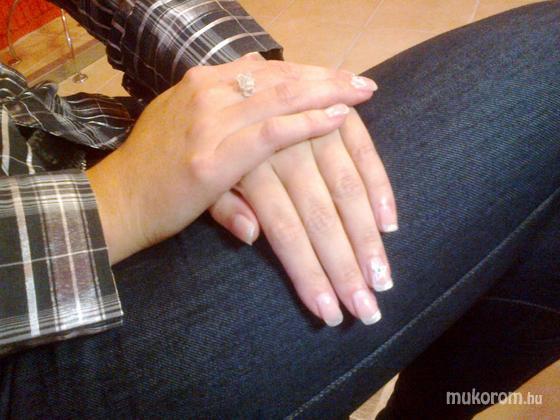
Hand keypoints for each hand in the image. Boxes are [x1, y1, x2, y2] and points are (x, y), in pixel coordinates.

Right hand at [86, 56, 377, 263]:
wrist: (118, 203)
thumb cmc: (154, 172)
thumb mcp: (183, 124)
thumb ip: (221, 103)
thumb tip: (254, 66)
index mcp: (202, 84)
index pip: (267, 69)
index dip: (306, 72)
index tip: (338, 77)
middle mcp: (207, 93)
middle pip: (280, 77)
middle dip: (326, 78)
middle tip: (362, 82)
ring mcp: (210, 122)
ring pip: (280, 97)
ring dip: (325, 94)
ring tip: (360, 94)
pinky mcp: (213, 157)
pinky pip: (270, 133)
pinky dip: (307, 124)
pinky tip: (337, 119)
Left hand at [210, 109, 396, 326]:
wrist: (218, 85)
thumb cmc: (206, 148)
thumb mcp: (202, 179)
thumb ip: (225, 209)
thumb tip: (254, 236)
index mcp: (245, 170)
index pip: (285, 231)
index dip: (309, 274)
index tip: (329, 313)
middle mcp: (281, 151)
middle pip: (320, 217)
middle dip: (346, 267)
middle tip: (369, 311)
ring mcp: (310, 130)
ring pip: (346, 189)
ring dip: (368, 237)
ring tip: (385, 279)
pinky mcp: (332, 116)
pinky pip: (361, 150)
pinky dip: (378, 184)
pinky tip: (390, 221)